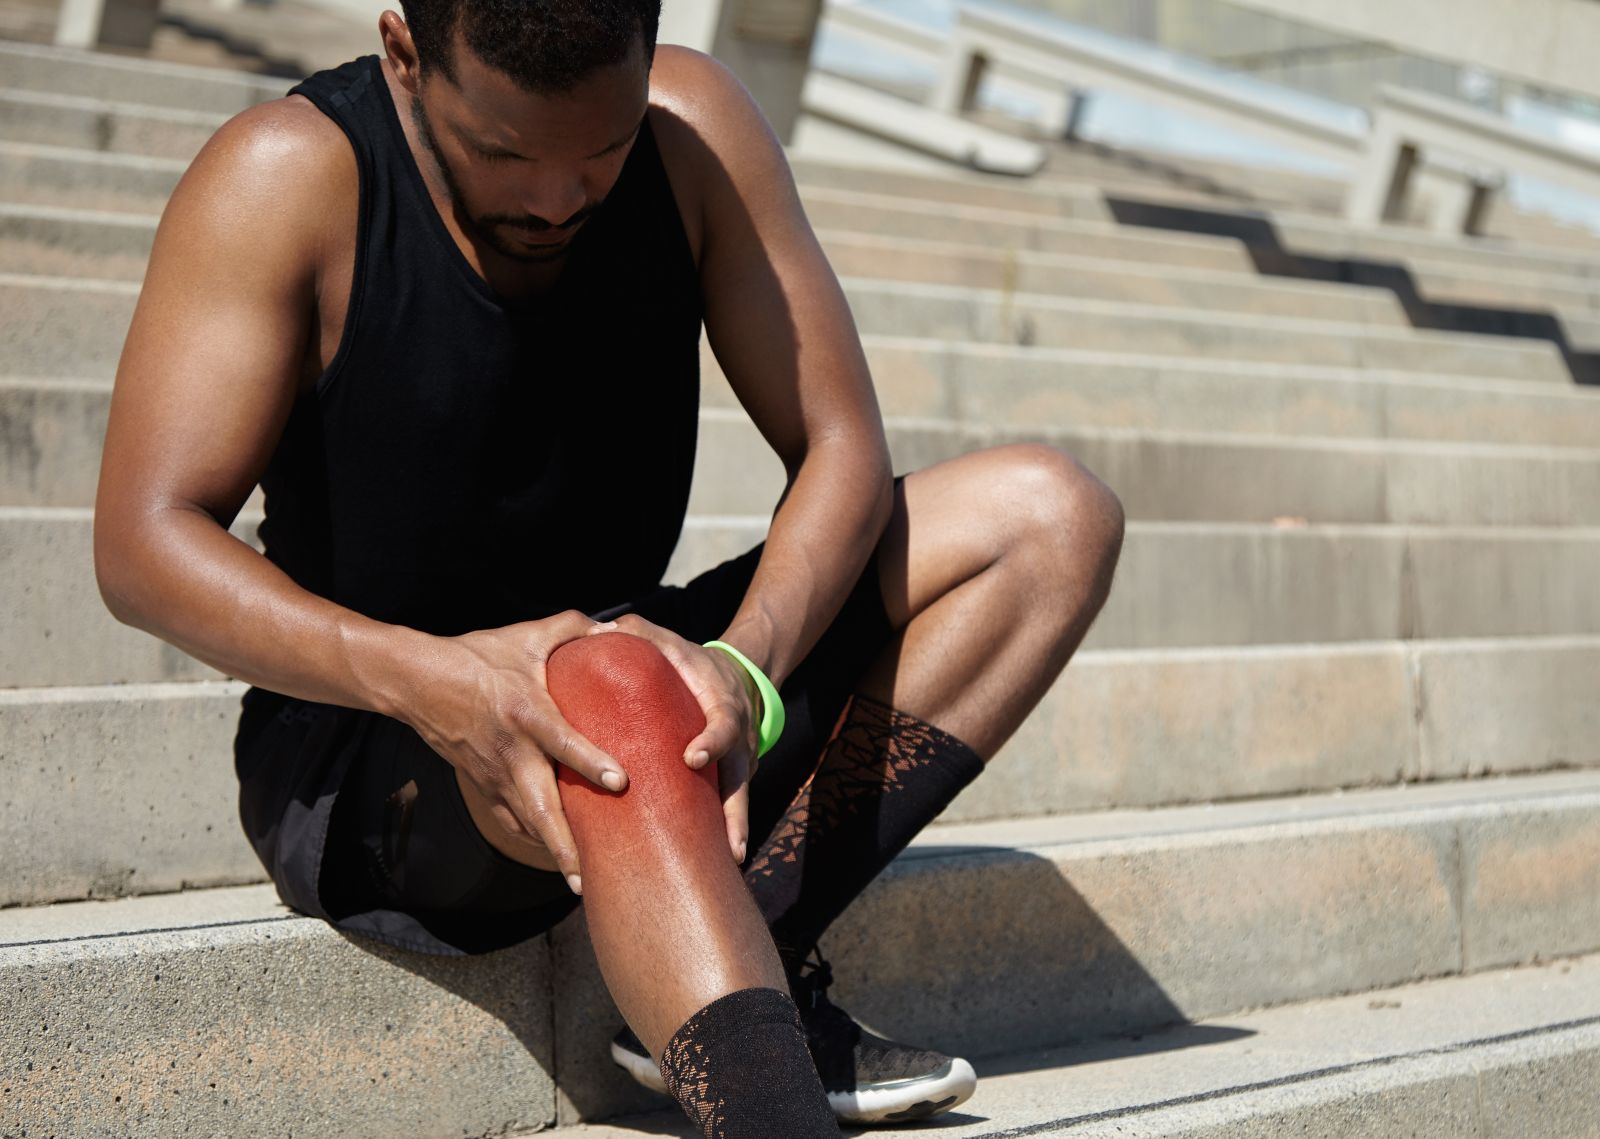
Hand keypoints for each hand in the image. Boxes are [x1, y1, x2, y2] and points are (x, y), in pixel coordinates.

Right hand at [402, 609, 627, 892]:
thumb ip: (573, 628)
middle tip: (590, 877)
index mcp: (525, 712)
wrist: (417, 681)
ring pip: (526, 823)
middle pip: (540, 807)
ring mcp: (493, 775)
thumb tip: (616, 629)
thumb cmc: (477, 656)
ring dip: (553, 853)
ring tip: (583, 882)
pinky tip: (558, 857)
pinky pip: (511, 820)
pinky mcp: (482, 786)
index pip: (561, 741)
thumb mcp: (525, 636)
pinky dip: (535, 839)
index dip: (590, 761)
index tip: (620, 782)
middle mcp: (510, 751)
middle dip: (564, 845)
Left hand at [589, 614, 760, 864]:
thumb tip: (600, 630)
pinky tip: (713, 864)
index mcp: (723, 701)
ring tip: (726, 863)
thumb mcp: (667, 640)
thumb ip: (637, 633)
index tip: (692, 758)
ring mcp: (741, 760)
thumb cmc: (686, 660)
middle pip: (742, 775)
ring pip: (741, 798)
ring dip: (735, 831)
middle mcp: (740, 736)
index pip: (725, 720)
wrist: (732, 675)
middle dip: (735, 810)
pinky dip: (724, 833)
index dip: (713, 740)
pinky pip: (729, 806)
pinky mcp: (732, 778)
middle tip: (726, 845)